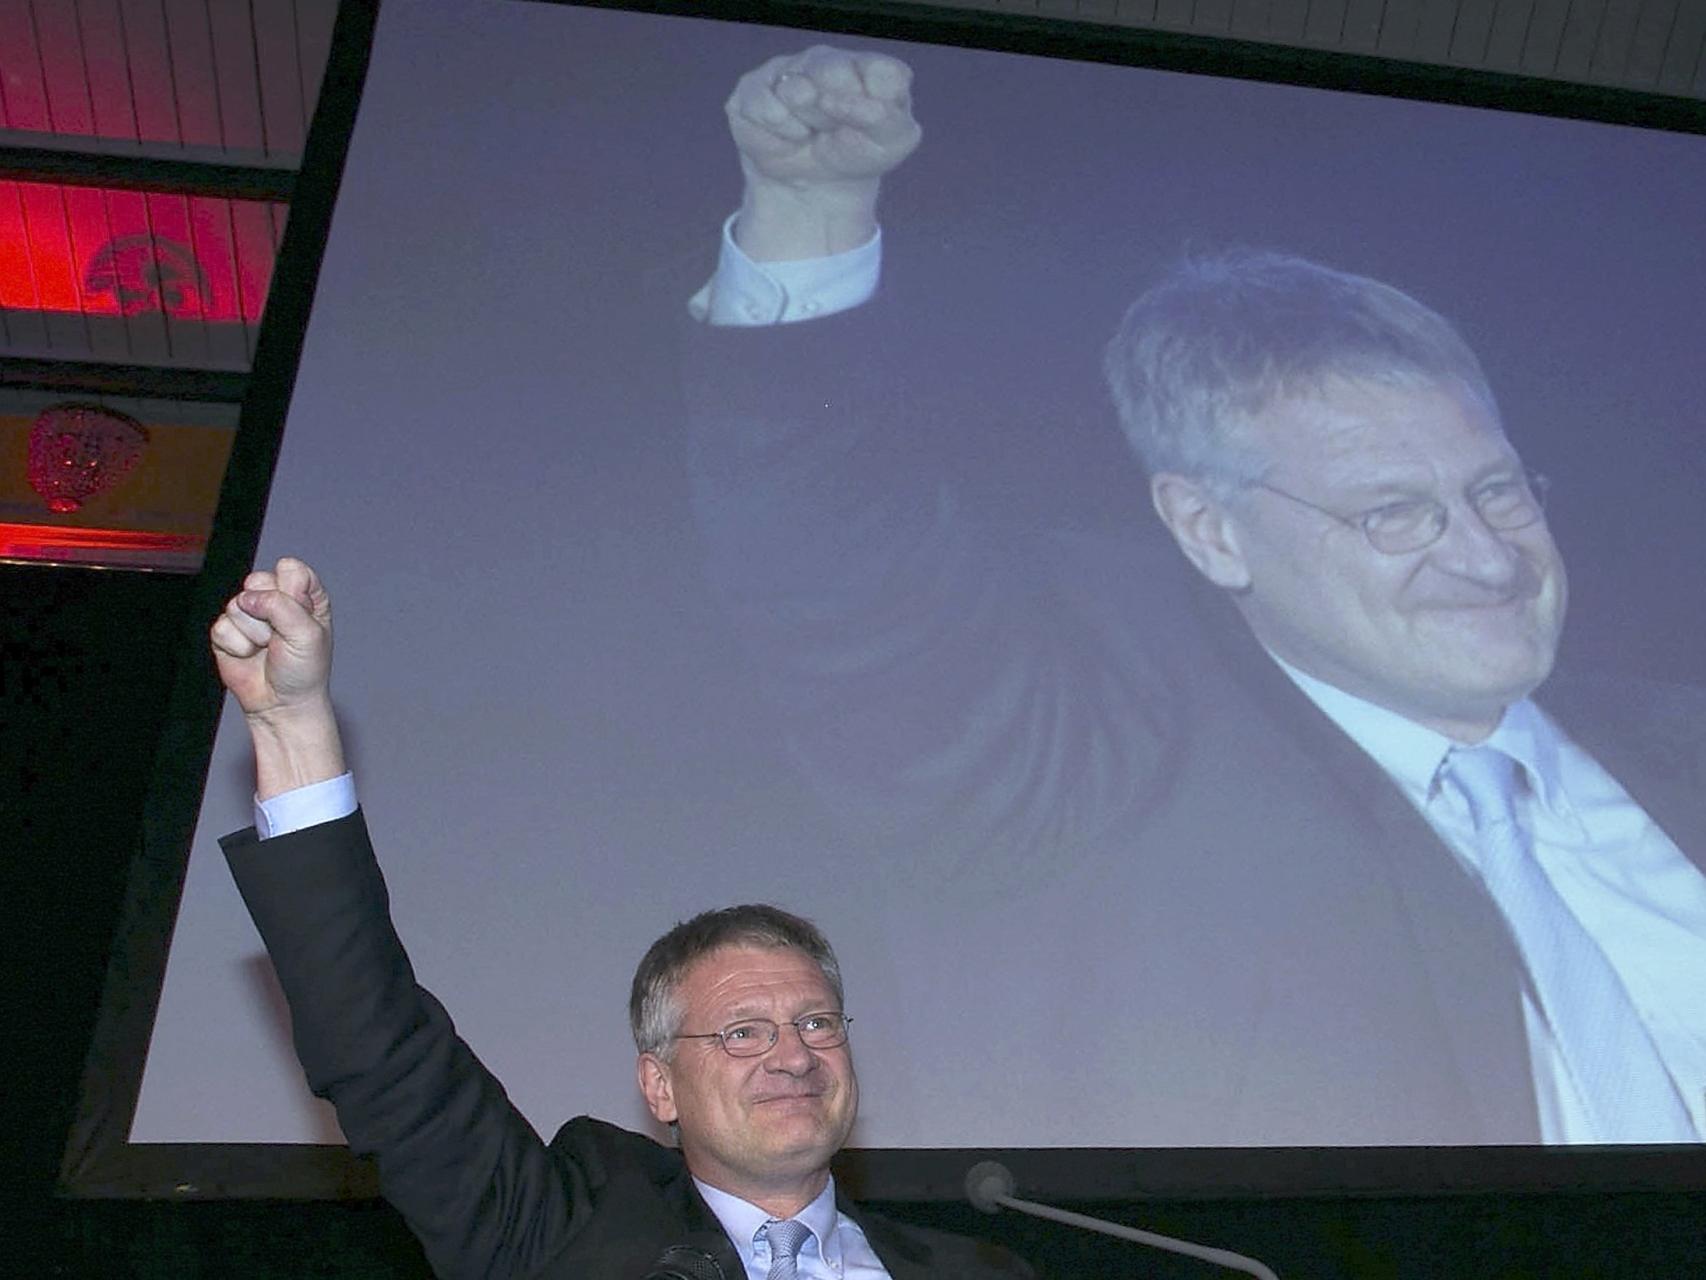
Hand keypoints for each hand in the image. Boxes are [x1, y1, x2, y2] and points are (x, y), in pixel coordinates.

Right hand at [210, 558, 345, 798]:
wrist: (282, 704)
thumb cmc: (303, 670)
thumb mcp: (307, 634)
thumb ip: (282, 606)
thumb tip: (249, 597)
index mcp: (304, 594)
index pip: (289, 568)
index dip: (291, 592)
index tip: (300, 616)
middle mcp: (276, 600)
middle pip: (258, 580)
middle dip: (269, 612)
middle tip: (281, 637)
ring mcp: (249, 615)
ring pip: (236, 604)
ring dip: (253, 633)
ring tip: (266, 649)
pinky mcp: (227, 632)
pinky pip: (221, 626)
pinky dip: (236, 646)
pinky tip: (249, 656)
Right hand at [726, 46, 920, 259]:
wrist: (812, 186)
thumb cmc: (855, 155)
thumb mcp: (891, 144)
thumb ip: (888, 119)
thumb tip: (848, 102)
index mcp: (867, 67)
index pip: (879, 72)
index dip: (871, 106)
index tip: (866, 127)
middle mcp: (827, 59)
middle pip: (833, 73)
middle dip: (835, 114)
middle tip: (833, 130)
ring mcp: (788, 69)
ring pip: (796, 90)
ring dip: (806, 125)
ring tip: (809, 134)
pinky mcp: (753, 89)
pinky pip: (763, 107)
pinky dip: (779, 135)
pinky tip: (787, 137)